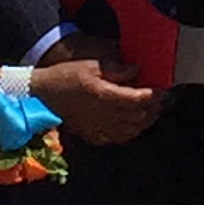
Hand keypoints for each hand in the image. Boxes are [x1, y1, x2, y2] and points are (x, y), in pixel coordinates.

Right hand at [35, 44, 161, 145]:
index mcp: (101, 94)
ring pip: (130, 130)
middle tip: (162, 99)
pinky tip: (134, 125)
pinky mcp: (92, 136)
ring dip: (145, 122)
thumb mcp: (89, 65)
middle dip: (153, 109)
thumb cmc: (65, 76)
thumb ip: (114, 68)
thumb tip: (135, 69)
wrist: (41, 96)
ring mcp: (97, 128)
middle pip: (136, 117)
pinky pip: (117, 139)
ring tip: (153, 111)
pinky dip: (130, 132)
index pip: (134, 99)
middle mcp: (101, 114)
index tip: (161, 89)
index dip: (151, 95)